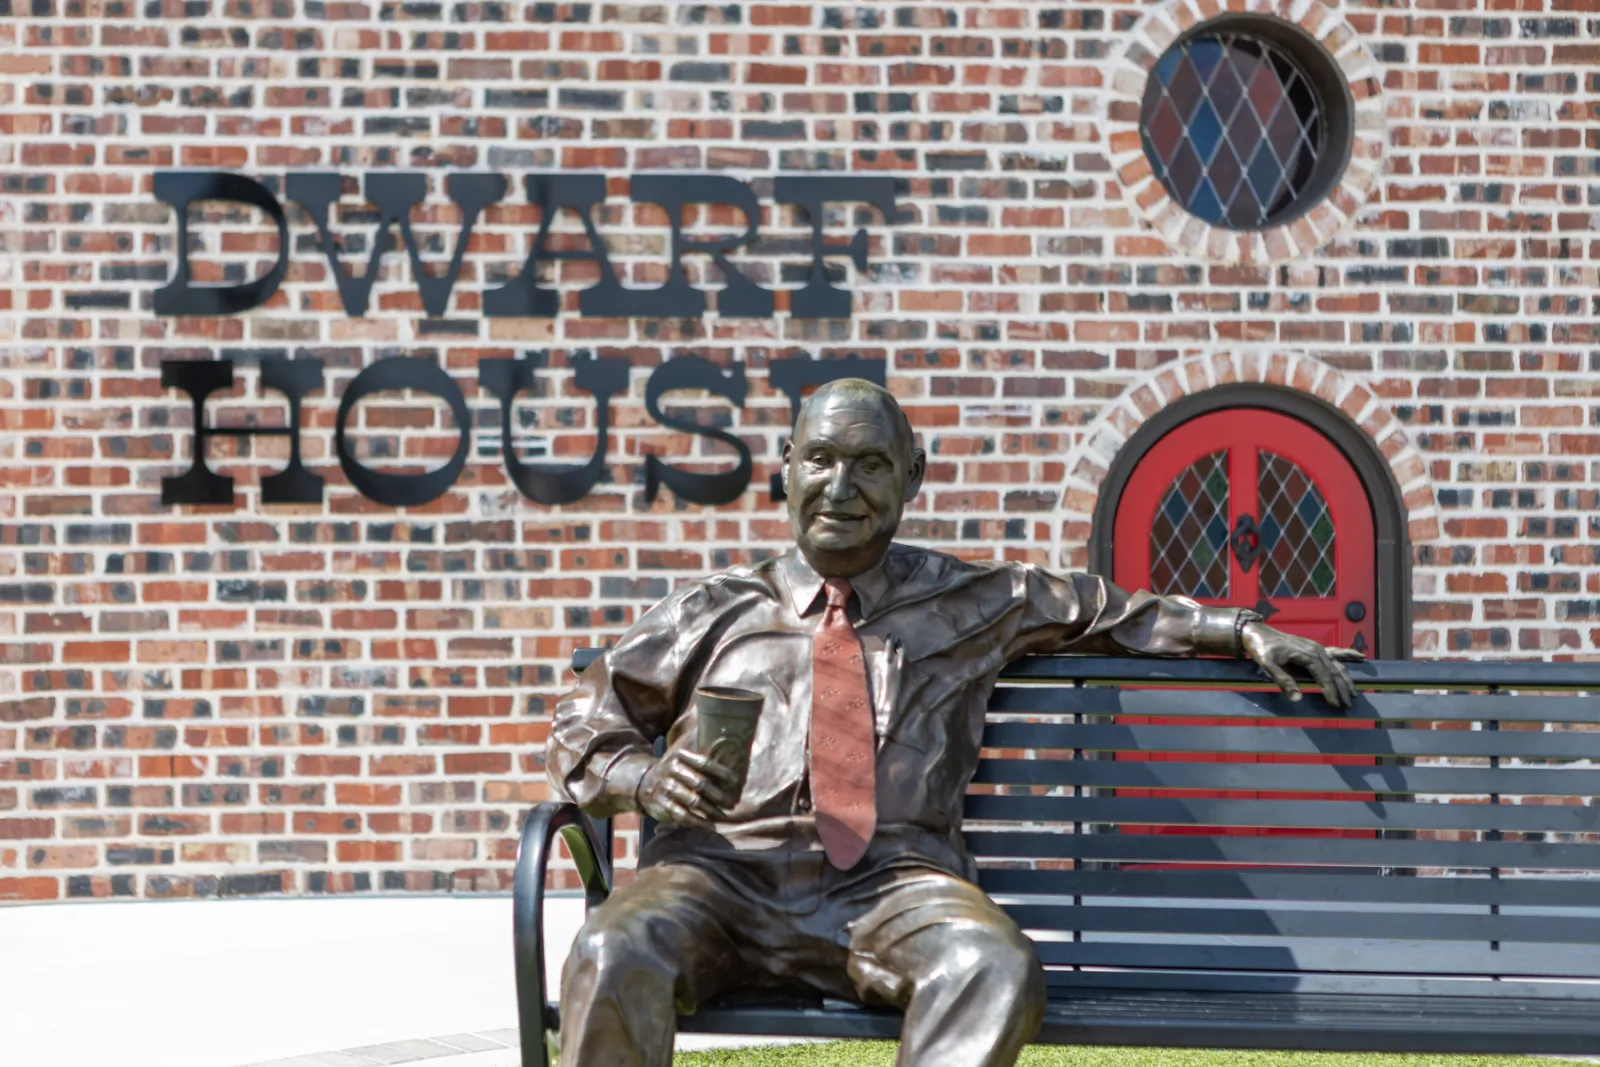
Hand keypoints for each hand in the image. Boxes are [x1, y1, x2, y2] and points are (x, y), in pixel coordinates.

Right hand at [635, 749, 741, 830]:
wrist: (643, 783)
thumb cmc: (675, 773)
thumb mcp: (683, 761)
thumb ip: (702, 765)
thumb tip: (732, 772)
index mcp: (680, 756)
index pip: (704, 763)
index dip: (721, 773)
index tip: (736, 782)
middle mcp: (671, 770)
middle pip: (700, 784)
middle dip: (719, 795)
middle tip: (732, 804)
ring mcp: (665, 787)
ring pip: (693, 801)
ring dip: (711, 811)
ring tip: (724, 816)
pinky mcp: (661, 804)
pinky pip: (683, 816)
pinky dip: (698, 823)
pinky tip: (710, 827)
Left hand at [1239, 621, 1362, 708]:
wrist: (1257, 632)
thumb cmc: (1262, 648)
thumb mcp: (1268, 665)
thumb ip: (1283, 681)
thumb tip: (1297, 698)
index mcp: (1307, 654)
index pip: (1324, 676)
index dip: (1331, 691)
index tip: (1335, 705)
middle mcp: (1316, 650)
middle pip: (1334, 671)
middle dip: (1342, 689)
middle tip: (1348, 705)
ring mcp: (1317, 648)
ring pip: (1337, 664)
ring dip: (1346, 679)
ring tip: (1353, 694)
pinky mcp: (1315, 648)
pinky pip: (1336, 652)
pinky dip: (1348, 654)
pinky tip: (1360, 657)